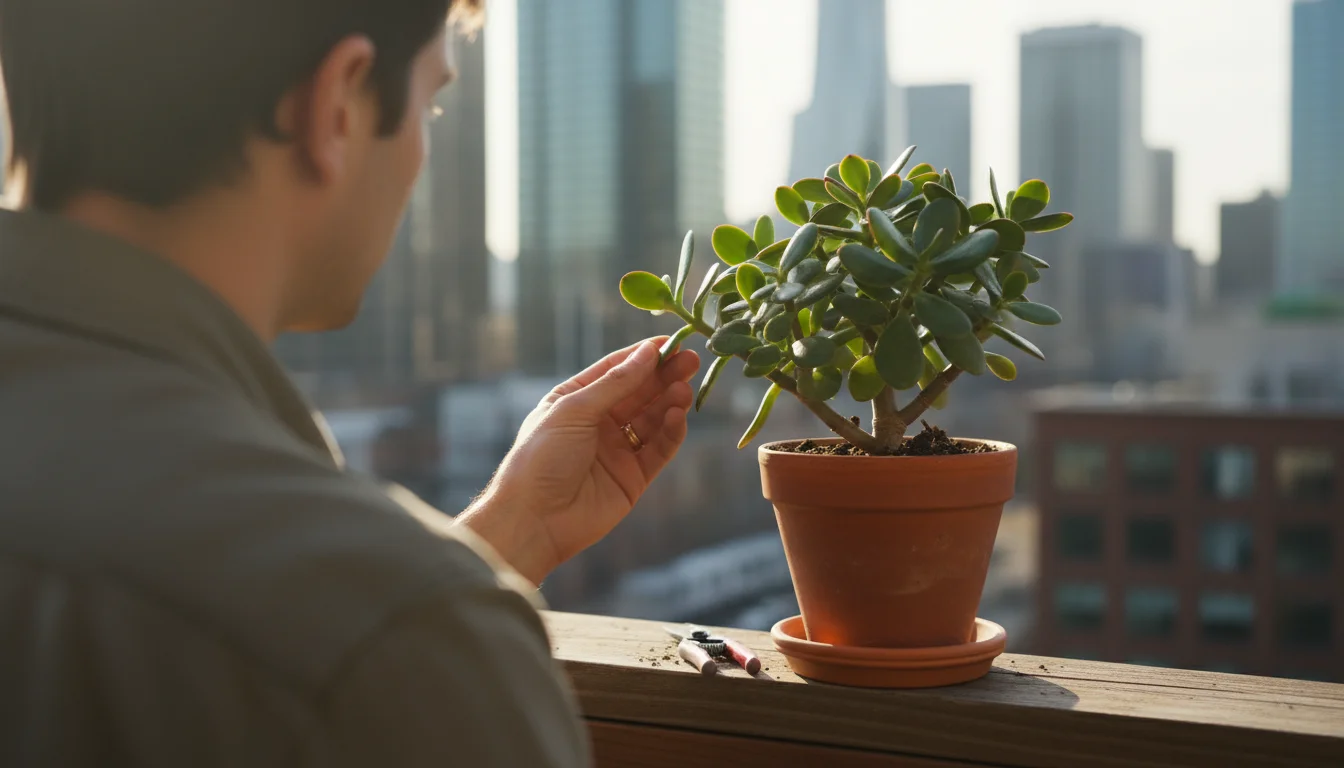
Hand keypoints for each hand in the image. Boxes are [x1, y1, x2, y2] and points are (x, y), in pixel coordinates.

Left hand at [458, 338, 700, 583]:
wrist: (534, 520)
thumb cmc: (541, 458)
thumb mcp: (574, 410)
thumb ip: (614, 383)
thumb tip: (647, 354)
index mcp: (575, 401)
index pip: (615, 370)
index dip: (642, 356)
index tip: (670, 342)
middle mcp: (597, 423)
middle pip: (639, 393)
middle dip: (664, 376)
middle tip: (690, 360)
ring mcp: (616, 451)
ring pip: (652, 419)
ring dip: (670, 402)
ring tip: (684, 388)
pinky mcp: (632, 478)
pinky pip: (658, 450)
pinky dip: (671, 432)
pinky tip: (678, 416)